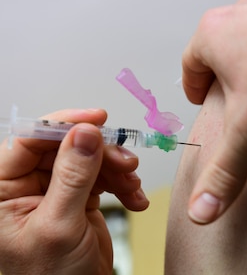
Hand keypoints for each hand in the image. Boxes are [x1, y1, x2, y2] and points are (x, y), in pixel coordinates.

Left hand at [0, 109, 148, 274]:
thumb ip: (72, 177)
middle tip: (125, 162)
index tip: (97, 119)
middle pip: (66, 147)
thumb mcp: (59, 226)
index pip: (28, 140)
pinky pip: (104, 178)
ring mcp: (57, 191)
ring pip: (90, 160)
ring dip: (117, 170)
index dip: (62, 124)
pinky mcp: (80, 199)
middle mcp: (27, 186)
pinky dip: (124, 186)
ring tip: (132, 185)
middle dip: (100, 153)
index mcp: (3, 190)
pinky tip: (135, 198)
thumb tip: (84, 133)